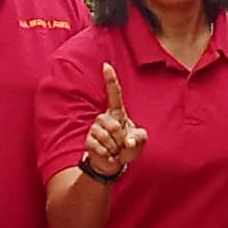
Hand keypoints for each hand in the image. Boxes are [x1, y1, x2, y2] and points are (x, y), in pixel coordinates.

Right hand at [84, 63, 148, 178]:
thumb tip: (128, 142)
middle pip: (114, 125)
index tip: (106, 65)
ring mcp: (94, 128)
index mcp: (117, 113)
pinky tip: (109, 156)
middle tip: (122, 145)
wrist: (114, 163)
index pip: (114, 93)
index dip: (110, 79)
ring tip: (115, 150)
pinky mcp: (88, 140)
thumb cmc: (128, 147)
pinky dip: (108, 155)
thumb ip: (139, 138)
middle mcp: (104, 118)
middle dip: (121, 139)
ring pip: (106, 136)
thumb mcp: (139, 141)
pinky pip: (98, 146)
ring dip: (114, 148)